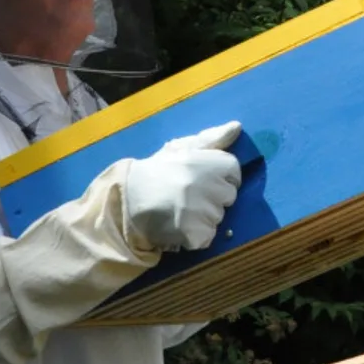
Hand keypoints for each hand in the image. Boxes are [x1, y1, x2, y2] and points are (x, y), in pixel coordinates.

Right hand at [124, 121, 243, 250]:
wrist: (127, 199)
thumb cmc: (157, 171)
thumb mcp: (182, 148)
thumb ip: (212, 138)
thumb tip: (237, 126)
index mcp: (207, 163)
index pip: (233, 170)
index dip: (220, 175)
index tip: (201, 178)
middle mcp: (207, 186)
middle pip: (229, 196)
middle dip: (214, 196)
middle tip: (188, 194)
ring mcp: (201, 212)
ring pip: (219, 218)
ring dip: (205, 217)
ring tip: (180, 209)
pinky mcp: (194, 234)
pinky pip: (207, 236)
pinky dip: (197, 235)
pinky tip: (179, 225)